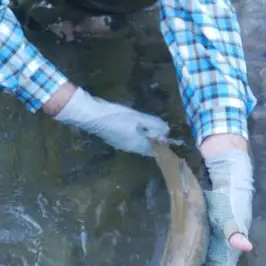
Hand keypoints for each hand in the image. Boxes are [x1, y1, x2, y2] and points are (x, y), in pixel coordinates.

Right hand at [52, 86, 168, 155]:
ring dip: (148, 137)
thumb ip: (154, 124)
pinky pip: (132, 139)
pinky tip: (139, 126)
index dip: (165, 145)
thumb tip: (167, 130)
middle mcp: (130, 148)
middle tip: (164, 130)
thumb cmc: (117, 116)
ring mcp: (121, 144)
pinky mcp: (115, 138)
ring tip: (154, 127)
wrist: (92, 115)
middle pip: (148, 148)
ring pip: (139, 144)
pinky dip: (139, 134)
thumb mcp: (138, 118)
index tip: (173, 138)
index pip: (156, 150)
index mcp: (138, 145)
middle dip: (157, 141)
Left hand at [186, 146, 253, 265]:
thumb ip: (235, 230)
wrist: (228, 178)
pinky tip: (182, 264)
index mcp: (230, 250)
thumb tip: (245, 245)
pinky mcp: (209, 234)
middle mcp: (224, 250)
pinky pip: (201, 255)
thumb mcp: (231, 214)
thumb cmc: (230, 198)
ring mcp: (216, 243)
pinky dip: (192, 263)